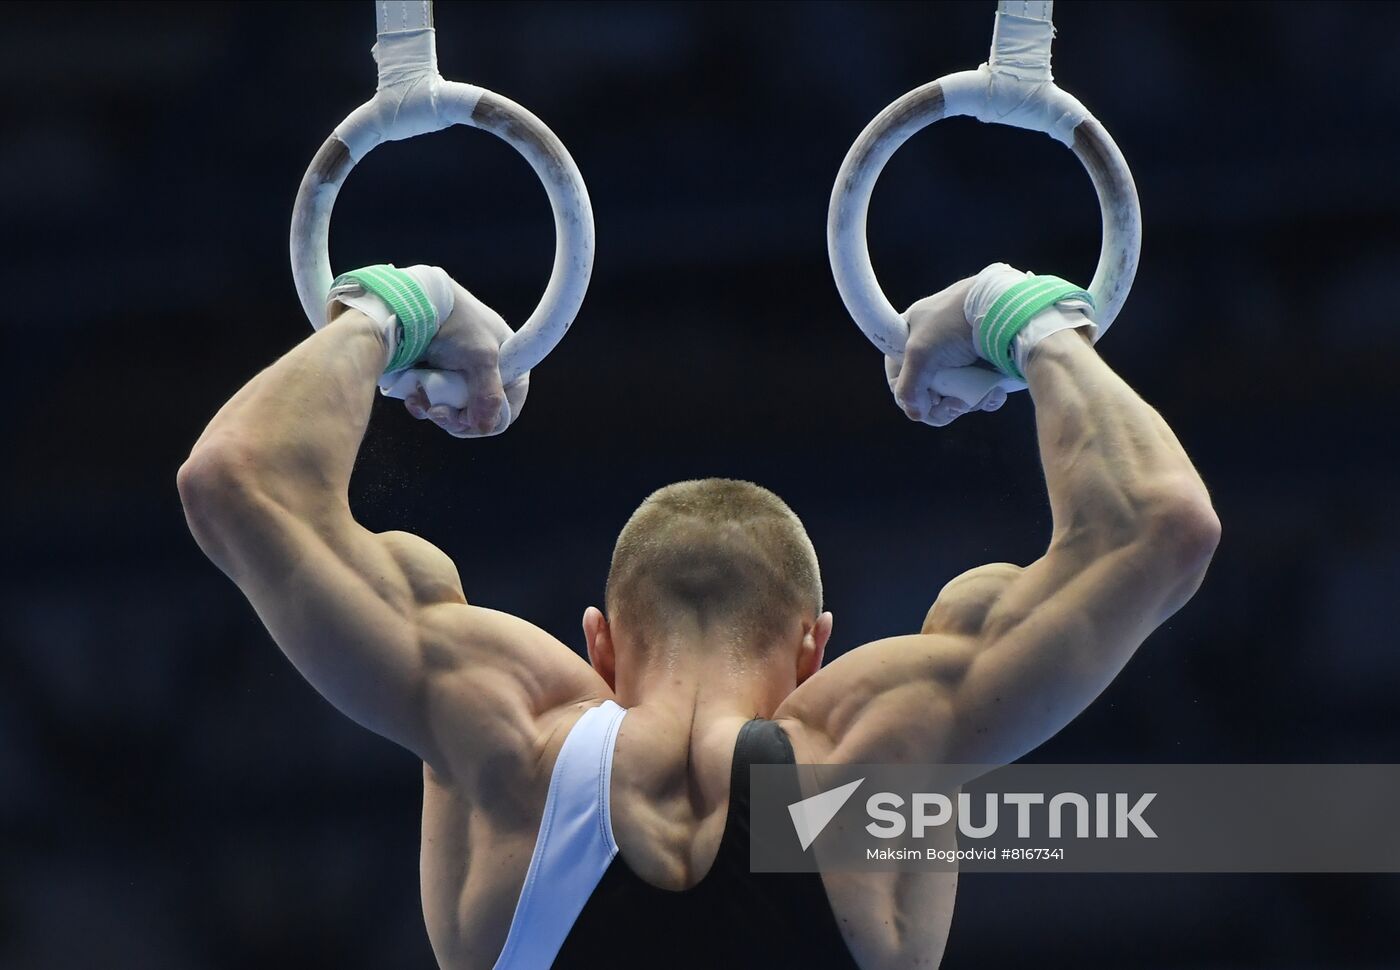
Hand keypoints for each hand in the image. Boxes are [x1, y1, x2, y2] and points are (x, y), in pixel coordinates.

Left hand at [403, 282, 528, 437]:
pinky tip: (414, 395)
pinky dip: (423, 404)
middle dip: (456, 418)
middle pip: (478, 415)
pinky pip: (433, 403)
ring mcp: (461, 377)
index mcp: (509, 367)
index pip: (508, 409)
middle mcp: (487, 375)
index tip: (469, 420)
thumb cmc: (457, 321)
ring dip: (436, 411)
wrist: (417, 300)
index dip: (490, 420)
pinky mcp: (437, 377)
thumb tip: (485, 427)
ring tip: (422, 397)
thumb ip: (488, 396)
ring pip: (453, 412)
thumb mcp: (481, 358)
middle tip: (438, 412)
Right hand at [885, 278, 1007, 427]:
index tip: (926, 400)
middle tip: (956, 406)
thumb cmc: (955, 320)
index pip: (897, 375)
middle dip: (943, 405)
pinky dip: (985, 398)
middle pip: (928, 392)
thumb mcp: (920, 353)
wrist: (1003, 304)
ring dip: (967, 403)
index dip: (909, 394)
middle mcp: (932, 348)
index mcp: (909, 335)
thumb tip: (915, 414)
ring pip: (955, 395)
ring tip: (979, 395)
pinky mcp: (983, 364)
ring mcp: (959, 357)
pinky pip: (978, 392)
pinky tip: (993, 392)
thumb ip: (907, 387)